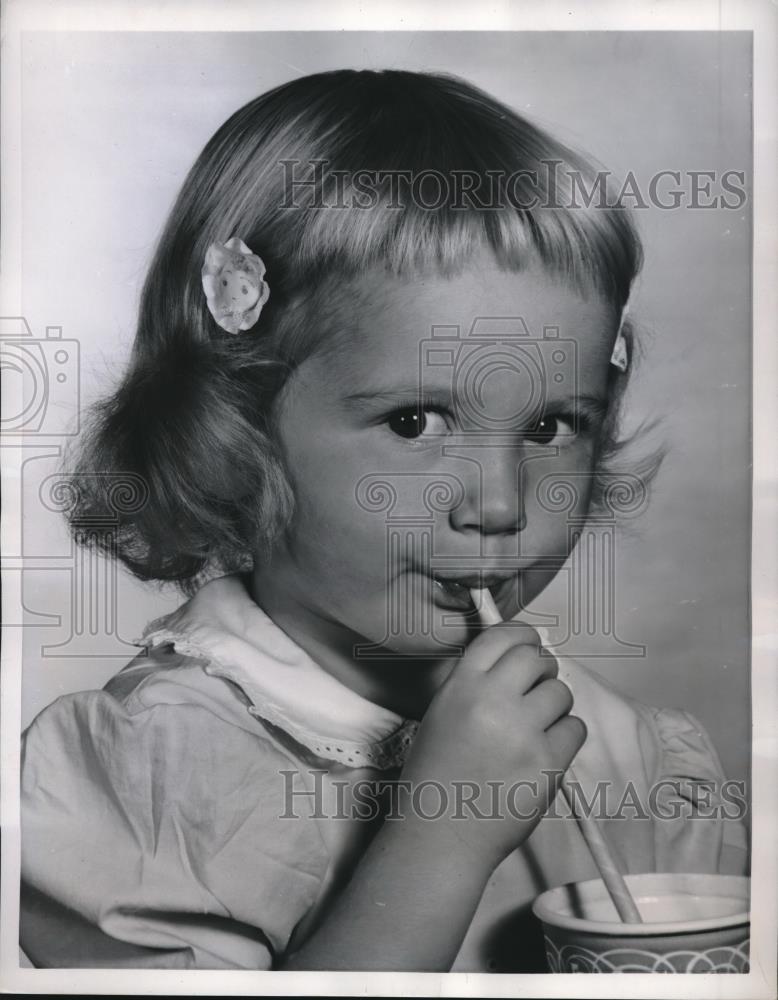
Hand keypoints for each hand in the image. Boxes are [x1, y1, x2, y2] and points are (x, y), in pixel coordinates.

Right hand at [399, 622, 585, 869]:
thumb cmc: (436, 775)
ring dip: (554, 705)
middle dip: (542, 671)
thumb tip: (517, 664)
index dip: (523, 636)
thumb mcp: (443, 713)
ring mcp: (523, 731)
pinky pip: (576, 728)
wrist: (441, 834)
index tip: (530, 647)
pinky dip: (566, 735)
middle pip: (537, 659)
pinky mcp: (548, 762)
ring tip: (537, 727)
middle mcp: (493, 699)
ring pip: (561, 692)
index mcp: (462, 685)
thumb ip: (476, 685)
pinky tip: (547, 749)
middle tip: (536, 691)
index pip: (503, 636)